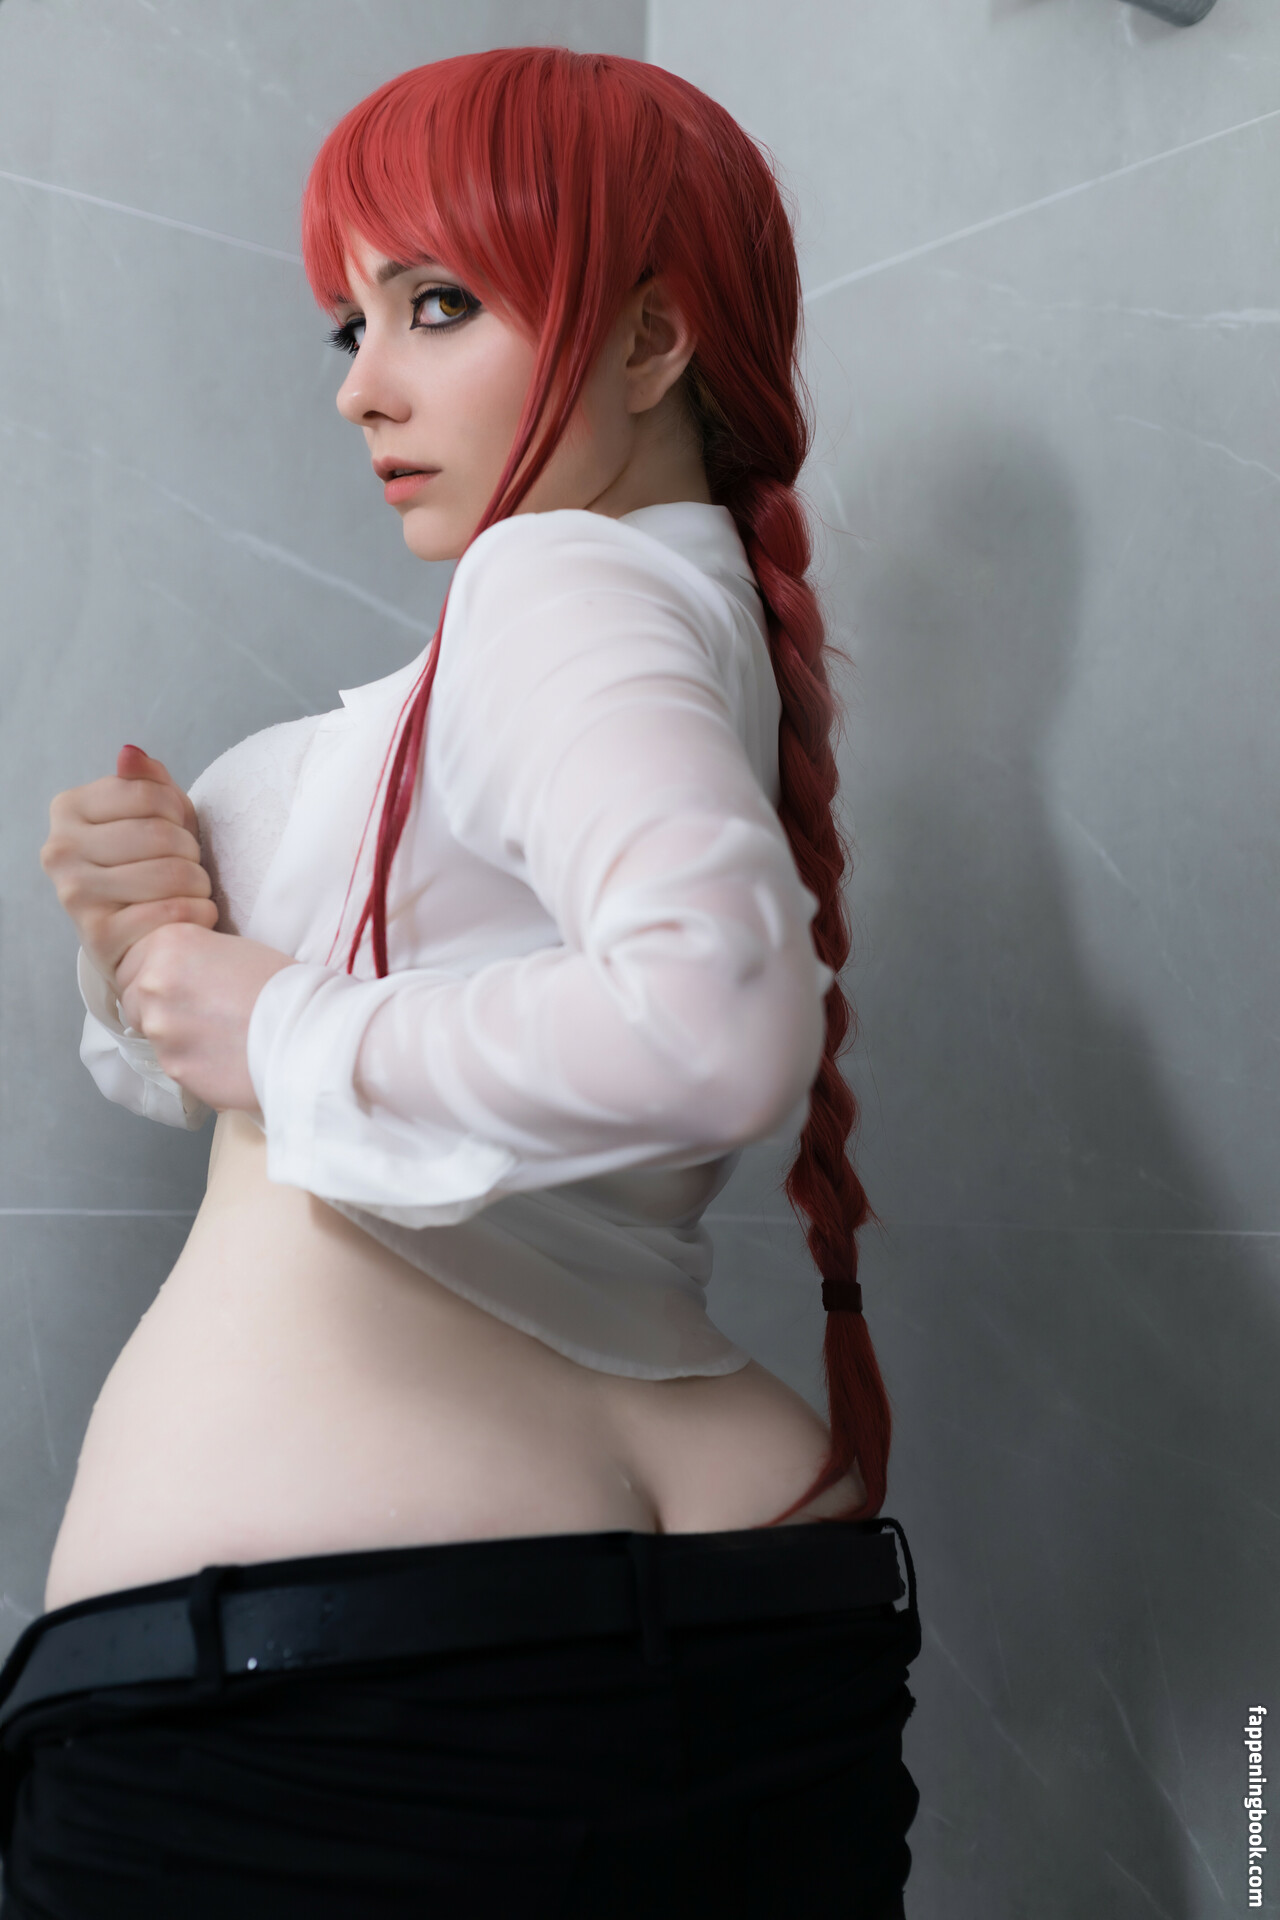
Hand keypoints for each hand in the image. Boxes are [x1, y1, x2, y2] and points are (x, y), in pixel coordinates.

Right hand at [40, 745, 218, 991]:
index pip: (150, 794)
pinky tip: (193, 915)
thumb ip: (147, 781)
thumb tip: (129, 753)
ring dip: (199, 885)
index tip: (177, 831)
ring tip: (192, 891)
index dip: (180, 814)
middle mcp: (60, 850)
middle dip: (191, 853)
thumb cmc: (150, 865)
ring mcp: (74, 894)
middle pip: (161, 835)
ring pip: (171, 874)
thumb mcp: (153, 815)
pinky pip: (171, 913)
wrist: (135, 938)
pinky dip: (199, 913)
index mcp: (68, 809)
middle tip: (189, 868)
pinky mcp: (98, 936)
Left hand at [114, 922, 297, 1113]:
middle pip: (131, 995)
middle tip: (195, 1009)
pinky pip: (172, 1060)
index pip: (131, 958)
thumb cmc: (284, 985)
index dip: (153, 970)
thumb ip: (188, 957)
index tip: (176, 981)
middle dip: (156, 1002)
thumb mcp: (230, 947)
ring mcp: (160, 1028)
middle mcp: (153, 982)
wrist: (310, 1032)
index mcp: (169, 943)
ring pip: (149, 1030)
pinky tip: (222, 1053)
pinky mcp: (173, 1066)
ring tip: (214, 1033)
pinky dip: (190, 1059)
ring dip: (173, 1032)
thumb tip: (168, 975)